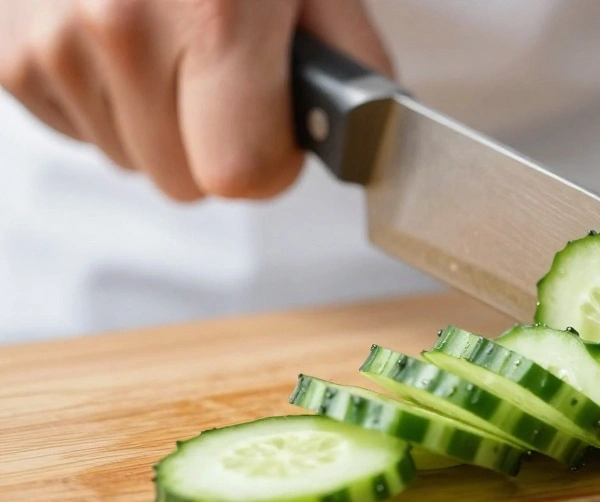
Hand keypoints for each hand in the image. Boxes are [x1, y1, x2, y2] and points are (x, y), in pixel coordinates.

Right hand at [0, 0, 390, 200]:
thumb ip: (348, 55)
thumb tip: (360, 137)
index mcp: (214, 12)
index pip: (240, 173)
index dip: (271, 162)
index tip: (277, 133)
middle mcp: (121, 29)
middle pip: (184, 181)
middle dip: (216, 144)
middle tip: (223, 76)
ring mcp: (52, 42)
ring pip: (131, 160)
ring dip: (159, 123)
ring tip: (168, 42)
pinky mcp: (8, 54)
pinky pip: (79, 132)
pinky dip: (108, 101)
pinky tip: (121, 42)